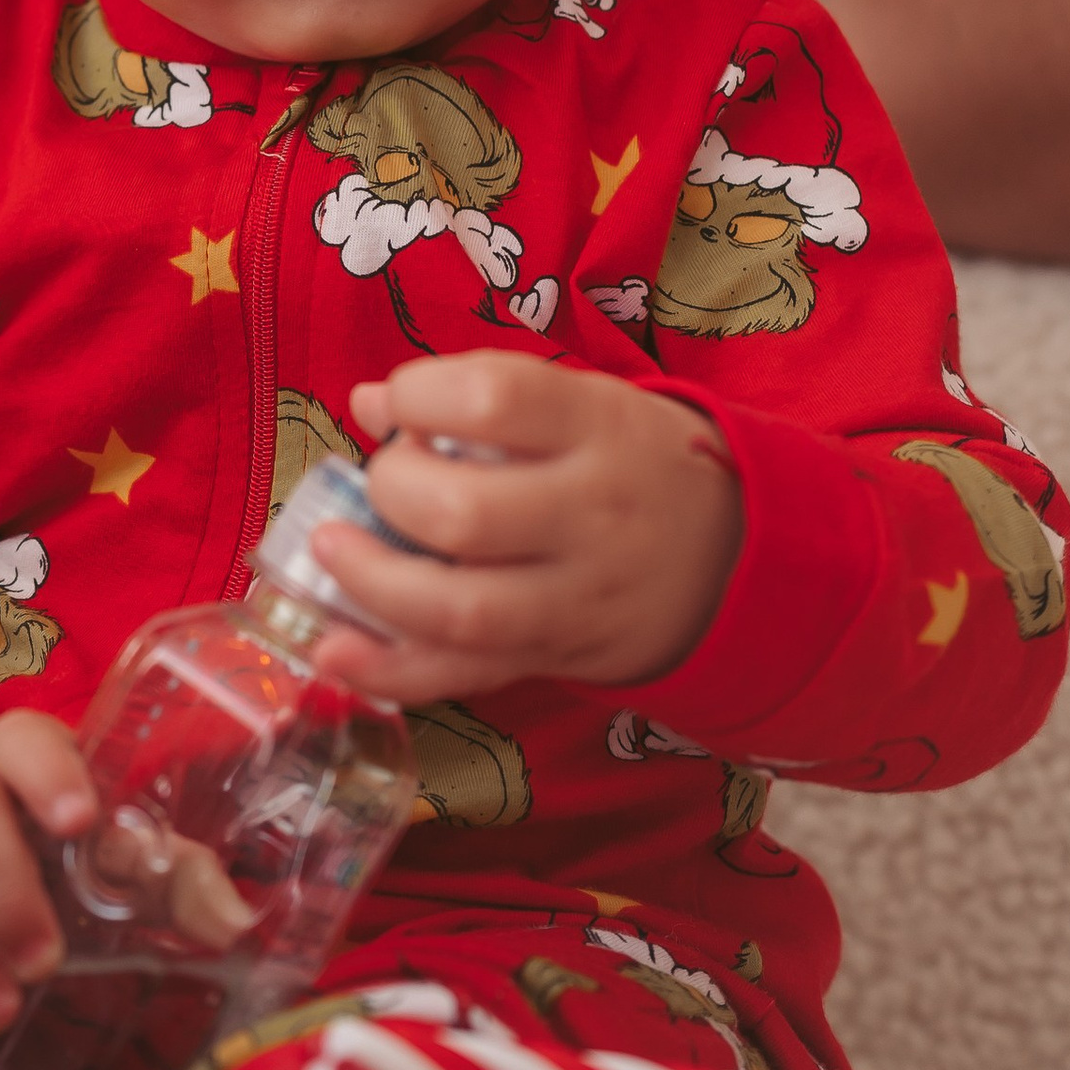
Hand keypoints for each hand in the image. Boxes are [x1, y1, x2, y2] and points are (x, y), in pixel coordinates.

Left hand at [312, 353, 741, 706]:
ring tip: (332, 548)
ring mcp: (574, 598)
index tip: (396, 401)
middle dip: (392, 491)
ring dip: (372, 582)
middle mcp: (591, 516)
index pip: (493, 399)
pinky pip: (462, 675)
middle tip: (380, 479)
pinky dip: (388, 669)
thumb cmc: (631, 462)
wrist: (737, 557)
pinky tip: (334, 649)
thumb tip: (365, 402)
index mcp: (597, 428)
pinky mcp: (554, 658)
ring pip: (460, 609)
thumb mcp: (581, 405)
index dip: (418, 394)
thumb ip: (480, 398)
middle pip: (464, 514)